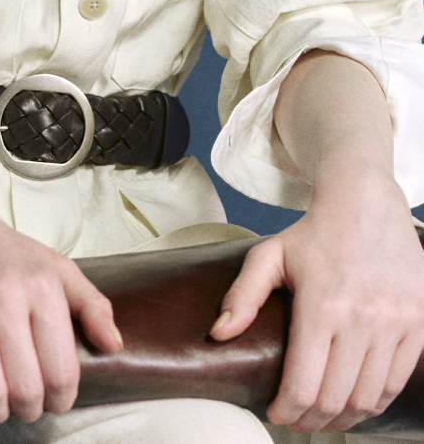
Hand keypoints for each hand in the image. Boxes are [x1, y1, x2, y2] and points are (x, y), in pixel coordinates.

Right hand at [0, 178, 121, 424]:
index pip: (62, 372)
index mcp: (43, 285)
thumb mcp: (55, 266)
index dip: (60, 400)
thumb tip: (115, 346)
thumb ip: (92, 305)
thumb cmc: (3, 251)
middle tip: (23, 404)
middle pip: (25, 389)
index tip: (53, 400)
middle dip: (27, 410)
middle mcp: (6, 294)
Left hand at [210, 170, 423, 432]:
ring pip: (368, 398)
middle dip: (311, 420)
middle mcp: (362, 319)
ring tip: (323, 417)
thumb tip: (218, 333)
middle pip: (335, 399)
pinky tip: (354, 401)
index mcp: (322, 305)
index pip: (304, 384)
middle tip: (296, 420)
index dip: (287, 410)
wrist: (366, 202)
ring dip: (343, 418)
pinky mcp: (417, 324)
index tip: (276, 413)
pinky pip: (396, 382)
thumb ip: (243, 295)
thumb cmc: (315, 232)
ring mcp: (394, 323)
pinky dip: (375, 401)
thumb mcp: (271, 255)